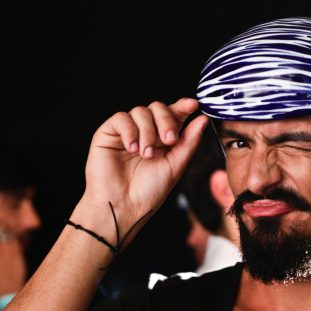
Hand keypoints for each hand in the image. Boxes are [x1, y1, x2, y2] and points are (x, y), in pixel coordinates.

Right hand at [75, 98, 208, 245]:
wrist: (123, 206)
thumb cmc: (149, 191)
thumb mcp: (176, 165)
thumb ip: (189, 141)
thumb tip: (203, 119)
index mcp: (163, 139)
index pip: (173, 115)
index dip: (183, 107)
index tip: (193, 104)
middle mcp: (145, 132)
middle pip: (158, 108)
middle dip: (166, 120)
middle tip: (169, 141)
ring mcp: (127, 132)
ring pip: (141, 111)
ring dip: (148, 132)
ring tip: (146, 155)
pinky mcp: (108, 134)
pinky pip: (121, 118)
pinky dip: (130, 130)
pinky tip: (132, 148)